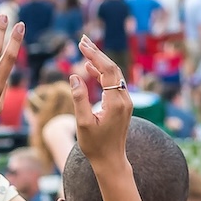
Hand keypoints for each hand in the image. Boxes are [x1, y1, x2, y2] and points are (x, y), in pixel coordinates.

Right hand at [70, 36, 133, 169]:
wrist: (111, 161)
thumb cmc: (95, 146)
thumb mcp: (82, 123)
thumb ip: (79, 98)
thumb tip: (75, 76)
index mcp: (115, 102)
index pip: (107, 70)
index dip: (94, 56)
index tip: (81, 44)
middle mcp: (124, 99)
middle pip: (112, 68)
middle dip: (97, 53)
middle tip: (83, 39)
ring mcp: (125, 102)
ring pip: (114, 74)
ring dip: (100, 62)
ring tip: (85, 49)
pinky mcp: (123, 105)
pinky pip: (114, 83)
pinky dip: (102, 73)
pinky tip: (90, 69)